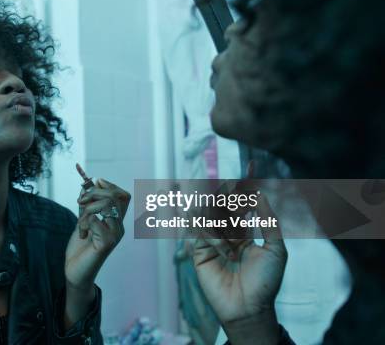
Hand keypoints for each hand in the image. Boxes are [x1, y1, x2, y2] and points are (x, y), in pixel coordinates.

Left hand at [62, 172, 129, 328]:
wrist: (75, 272)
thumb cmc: (80, 249)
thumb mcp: (83, 221)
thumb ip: (87, 206)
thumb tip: (85, 186)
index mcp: (115, 221)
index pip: (123, 196)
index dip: (110, 186)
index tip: (95, 182)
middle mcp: (119, 227)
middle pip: (114, 197)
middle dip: (94, 193)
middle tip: (80, 202)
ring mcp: (115, 235)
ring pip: (106, 205)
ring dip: (87, 209)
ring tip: (81, 222)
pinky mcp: (107, 243)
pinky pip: (95, 219)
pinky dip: (84, 221)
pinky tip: (81, 233)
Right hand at [193, 195, 286, 344]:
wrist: (250, 308)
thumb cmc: (266, 281)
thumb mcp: (276, 249)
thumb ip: (268, 221)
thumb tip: (261, 194)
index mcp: (244, 233)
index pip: (242, 205)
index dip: (246, 186)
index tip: (252, 166)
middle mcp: (226, 235)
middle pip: (222, 205)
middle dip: (230, 197)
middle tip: (236, 198)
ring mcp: (212, 243)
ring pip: (209, 215)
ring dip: (219, 216)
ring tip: (232, 233)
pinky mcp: (199, 252)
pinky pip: (202, 233)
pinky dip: (214, 236)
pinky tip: (225, 250)